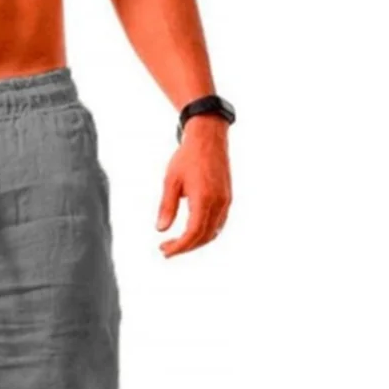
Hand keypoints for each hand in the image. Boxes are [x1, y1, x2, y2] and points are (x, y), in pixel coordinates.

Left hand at [156, 115, 232, 257]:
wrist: (208, 137)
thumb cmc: (187, 157)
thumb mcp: (171, 181)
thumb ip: (167, 206)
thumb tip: (161, 229)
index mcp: (204, 199)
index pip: (193, 233)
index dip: (179, 247)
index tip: (164, 251)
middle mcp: (218, 203)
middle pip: (204, 237)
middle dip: (185, 248)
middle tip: (165, 250)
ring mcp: (225, 201)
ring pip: (213, 233)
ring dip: (195, 243)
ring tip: (176, 244)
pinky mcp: (227, 198)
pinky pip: (218, 223)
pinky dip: (205, 233)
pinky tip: (191, 233)